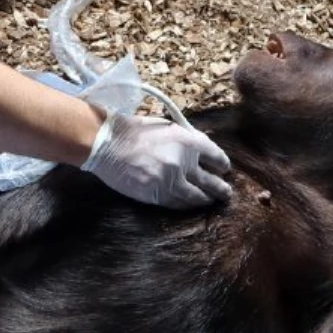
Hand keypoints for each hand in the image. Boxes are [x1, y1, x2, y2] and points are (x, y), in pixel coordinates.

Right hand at [81, 113, 232, 209]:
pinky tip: (189, 204)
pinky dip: (186, 205)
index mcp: (187, 141)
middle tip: (226, 193)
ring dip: (205, 200)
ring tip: (210, 201)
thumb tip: (201, 152)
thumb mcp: (166, 128)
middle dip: (221, 189)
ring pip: (196, 197)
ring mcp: (169, 181)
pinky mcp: (156, 195)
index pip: (217, 157)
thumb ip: (187, 140)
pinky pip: (177, 204)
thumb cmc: (134, 131)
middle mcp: (183, 162)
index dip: (222, 165)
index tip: (223, 169)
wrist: (106, 144)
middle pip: (212, 182)